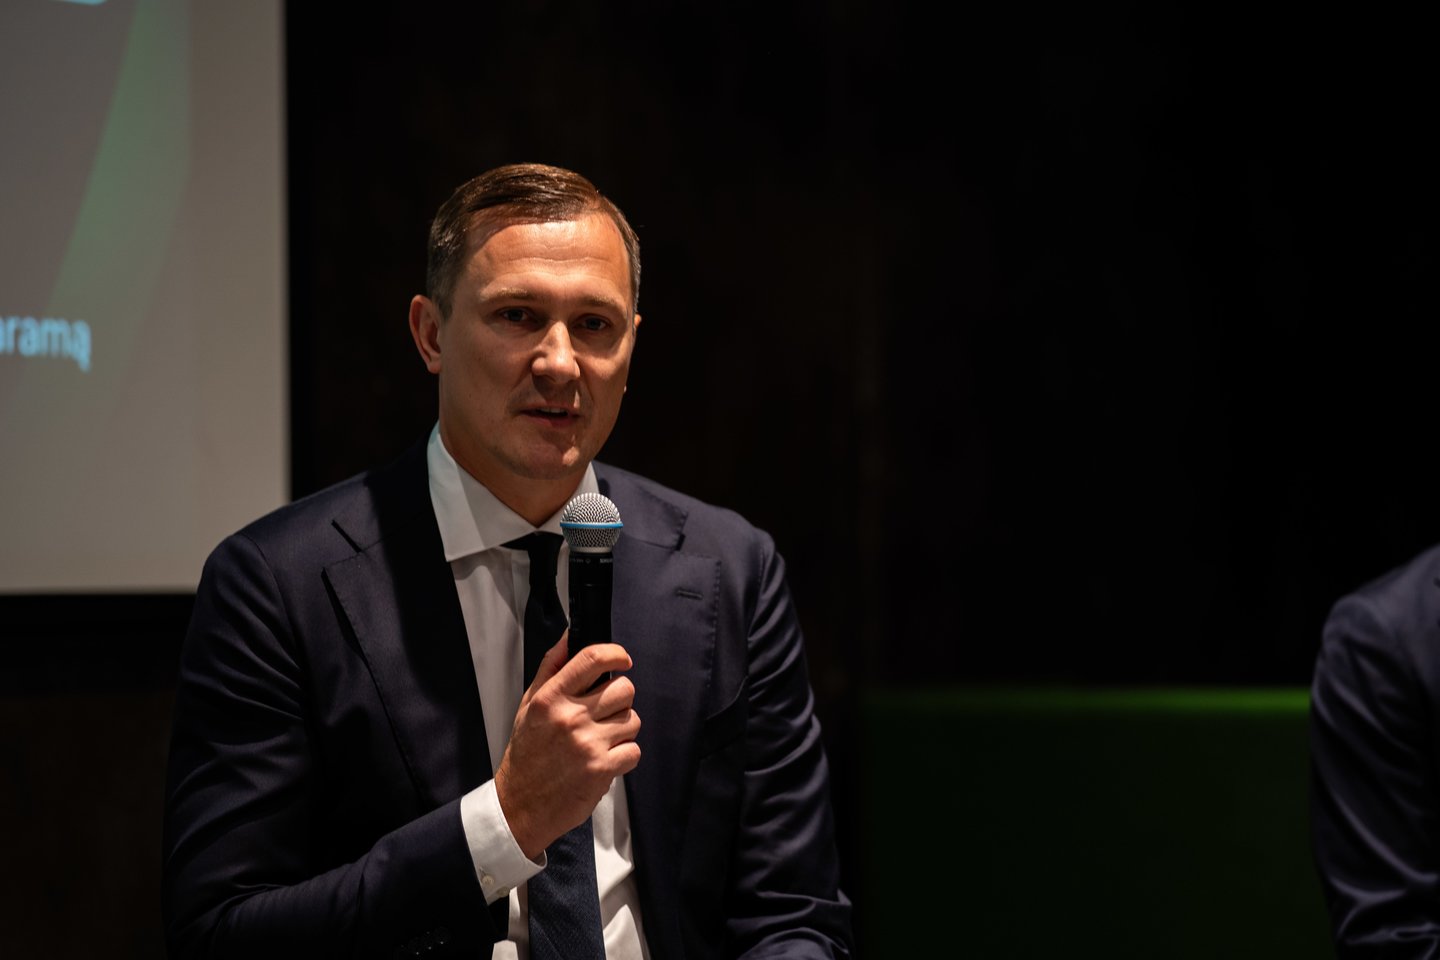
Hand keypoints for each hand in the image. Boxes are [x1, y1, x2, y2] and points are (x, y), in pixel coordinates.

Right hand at [493, 633, 641, 859]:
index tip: (623, 659)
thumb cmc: (527, 753)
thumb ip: (551, 668)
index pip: (592, 658)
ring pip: (633, 720)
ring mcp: (588, 744)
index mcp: (551, 698)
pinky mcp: (602, 769)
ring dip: (623, 728)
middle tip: (605, 711)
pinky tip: (605, 759)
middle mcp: (570, 717)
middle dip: (620, 698)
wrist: (520, 805)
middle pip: (624, 688)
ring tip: (602, 738)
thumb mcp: (529, 704)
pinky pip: (634, 750)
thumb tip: (570, 635)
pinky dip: (624, 755)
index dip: (616, 653)